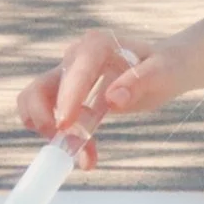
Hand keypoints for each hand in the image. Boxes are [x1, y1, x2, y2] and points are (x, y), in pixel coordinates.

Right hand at [13, 28, 180, 170]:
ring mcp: (67, 77)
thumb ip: (140, 82)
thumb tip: (113, 98)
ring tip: (85, 156)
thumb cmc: (166, 67)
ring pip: (38, 106)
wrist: (165, 69)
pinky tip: (86, 153)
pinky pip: (50, 118)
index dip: (66, 98)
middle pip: (40, 88)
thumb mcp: (163, 74)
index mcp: (97, 46)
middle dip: (47, 121)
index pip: (75, 72)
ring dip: (52, 134)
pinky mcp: (65, 95)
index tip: (65, 126)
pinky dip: (61, 138)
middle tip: (70, 147)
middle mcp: (75, 58)